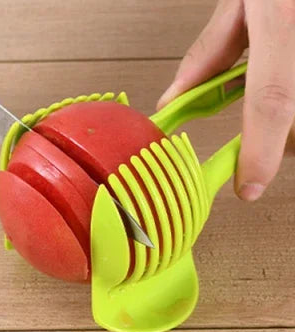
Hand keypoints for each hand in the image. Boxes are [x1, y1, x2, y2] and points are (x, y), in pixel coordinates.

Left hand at [157, 0, 294, 201]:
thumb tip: (175, 99)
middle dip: (280, 140)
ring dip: (294, 125)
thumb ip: (212, 50)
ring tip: (280, 108)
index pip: (273, 98)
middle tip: (259, 148)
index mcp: (284, 18)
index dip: (260, 151)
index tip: (248, 187)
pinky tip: (291, 87)